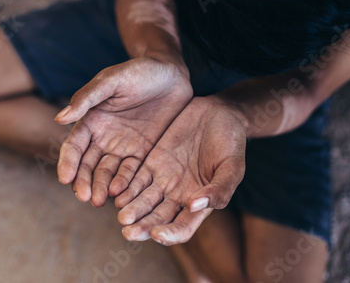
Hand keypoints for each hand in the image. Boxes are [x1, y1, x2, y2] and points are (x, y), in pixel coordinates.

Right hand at [55, 56, 192, 206]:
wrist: (171, 73)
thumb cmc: (138, 71)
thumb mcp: (111, 80)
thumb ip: (87, 98)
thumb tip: (59, 119)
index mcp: (91, 121)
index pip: (74, 147)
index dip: (68, 163)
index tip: (65, 178)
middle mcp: (104, 139)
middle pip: (89, 166)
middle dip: (85, 182)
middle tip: (86, 198)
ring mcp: (124, 148)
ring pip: (109, 174)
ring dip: (103, 188)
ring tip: (101, 202)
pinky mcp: (144, 154)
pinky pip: (133, 173)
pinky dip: (127, 186)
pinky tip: (124, 197)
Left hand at [115, 96, 246, 244]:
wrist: (218, 114)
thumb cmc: (231, 142)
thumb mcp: (233, 166)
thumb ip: (220, 189)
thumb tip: (194, 206)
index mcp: (199, 203)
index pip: (182, 227)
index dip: (171, 234)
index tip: (158, 235)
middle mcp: (178, 196)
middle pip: (157, 218)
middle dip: (142, 227)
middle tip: (127, 232)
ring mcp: (163, 180)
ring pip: (143, 201)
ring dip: (131, 210)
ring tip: (121, 216)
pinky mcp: (151, 162)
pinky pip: (136, 179)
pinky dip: (126, 188)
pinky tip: (116, 193)